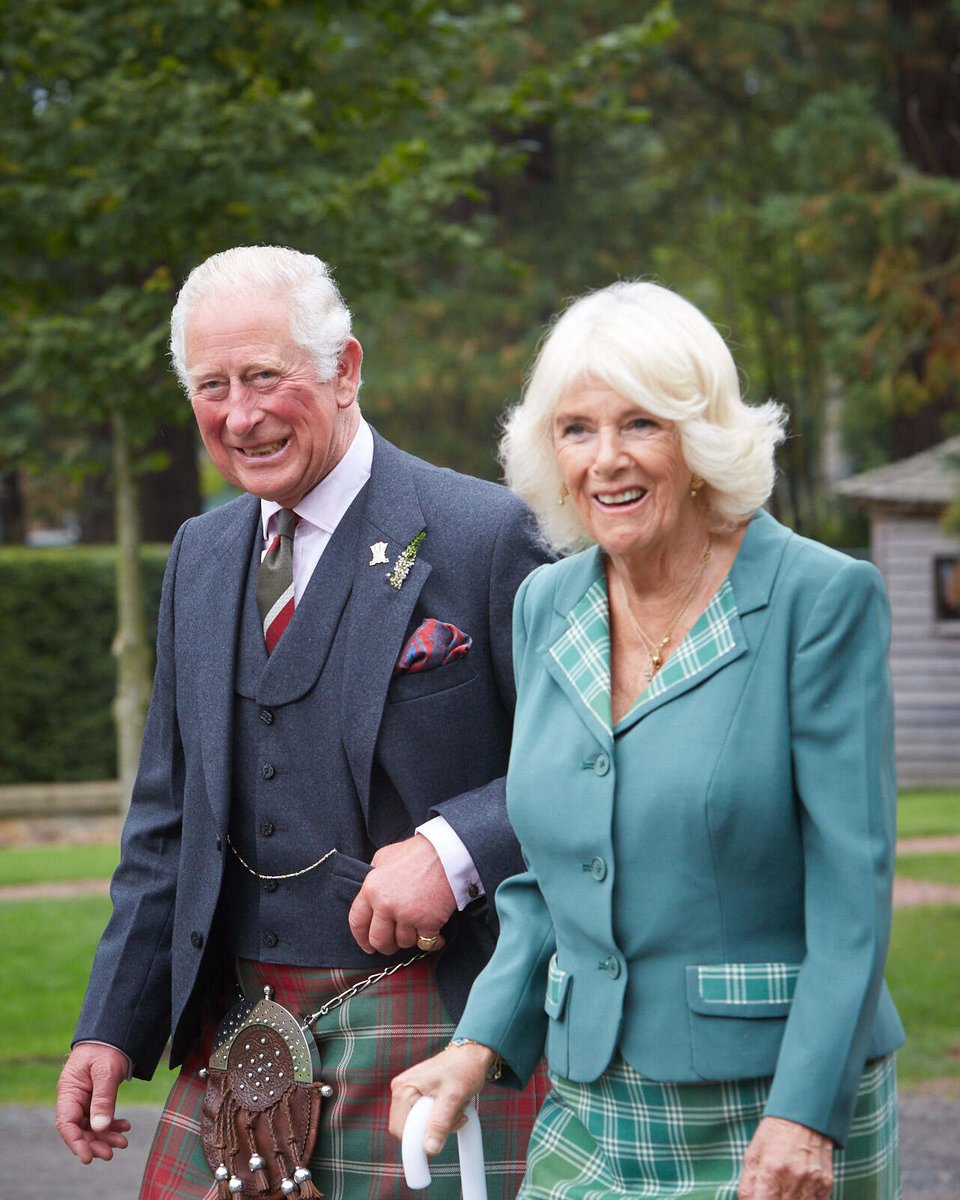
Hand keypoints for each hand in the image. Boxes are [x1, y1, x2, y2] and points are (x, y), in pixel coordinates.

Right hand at [56, 1043, 130, 1163]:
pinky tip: (124, 1126)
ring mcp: (85, 1097)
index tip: (88, 1157)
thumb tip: (100, 1128)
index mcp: (69, 1090)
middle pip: (78, 1128)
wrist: (116, 1031)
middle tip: (111, 1153)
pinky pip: (101, 1116)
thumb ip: (103, 1099)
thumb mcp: (106, 1072)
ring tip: (122, 1142)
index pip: (66, 1123)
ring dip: (105, 1136)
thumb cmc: (107, 1047)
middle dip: (94, 1143)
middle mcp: (74, 1097)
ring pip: (91, 1125)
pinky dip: (111, 1124)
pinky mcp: (96, 1097)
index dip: (76, 1142)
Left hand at [348, 835, 455, 954]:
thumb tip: (371, 893)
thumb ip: (374, 876)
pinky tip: (436, 937)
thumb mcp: (384, 857)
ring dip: (411, 939)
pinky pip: (426, 943)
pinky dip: (433, 942)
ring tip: (418, 929)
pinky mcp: (428, 922)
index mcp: (372, 889)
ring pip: (403, 942)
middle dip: (386, 946)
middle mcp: (386, 905)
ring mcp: (407, 915)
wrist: (446, 853)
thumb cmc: (417, 853)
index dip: (361, 938)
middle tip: (393, 944)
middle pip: (379, 940)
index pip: (357, 922)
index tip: (367, 945)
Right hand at [389, 1042, 493, 1154]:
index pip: (400, 1129)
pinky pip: (425, 1120)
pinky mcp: (417, 1097)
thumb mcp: (454, 1097)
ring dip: (440, 1126)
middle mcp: (402, 1090)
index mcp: (404, 1088)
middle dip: (432, 1130)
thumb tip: (429, 1149)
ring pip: (419, 1126)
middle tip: (454, 1117)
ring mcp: (408, 1093)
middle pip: (408, 1129)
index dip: (419, 1138)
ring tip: (456, 1109)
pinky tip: (452, 1108)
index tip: (442, 1136)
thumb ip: (439, 1123)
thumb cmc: (464, 1068)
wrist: (471, 1055)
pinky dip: (440, 1120)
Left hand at [739, 1116, 833, 1199]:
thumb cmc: (773, 1135)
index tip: (760, 1198)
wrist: (804, 1116)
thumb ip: (748, 1186)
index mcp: (770, 1171)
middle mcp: (793, 1179)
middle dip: (775, 1199)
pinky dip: (805, 1199)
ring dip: (790, 1199)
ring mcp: (812, 1183)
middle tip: (771, 1191)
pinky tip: (798, 1189)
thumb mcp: (753, 1155)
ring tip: (784, 1189)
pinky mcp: (825, 1184)